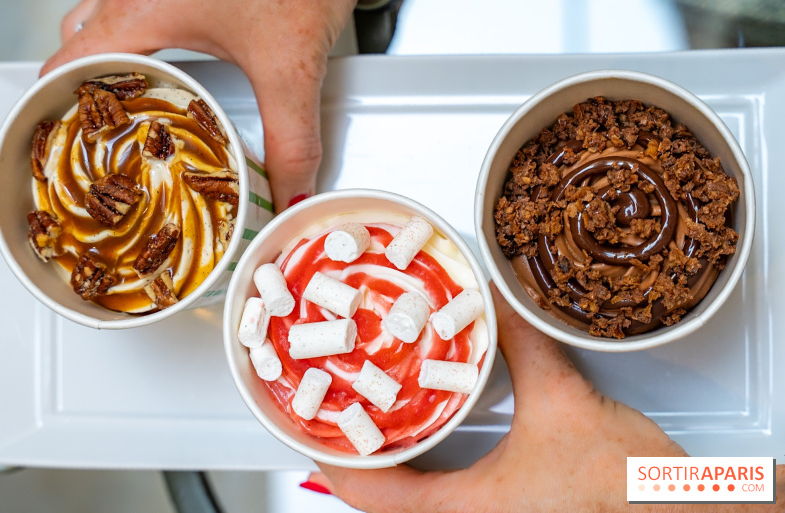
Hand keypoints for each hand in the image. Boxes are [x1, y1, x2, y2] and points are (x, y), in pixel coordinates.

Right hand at [41, 0, 355, 210]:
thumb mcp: (292, 67)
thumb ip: (290, 139)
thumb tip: (288, 189)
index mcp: (140, 10)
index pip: (68, 65)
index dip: (58, 109)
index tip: (67, 147)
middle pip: (82, 42)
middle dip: (92, 90)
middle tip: (113, 134)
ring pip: (108, 19)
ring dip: (118, 59)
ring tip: (141, 105)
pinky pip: (139, 7)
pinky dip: (144, 38)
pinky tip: (176, 61)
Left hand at [315, 284, 784, 511]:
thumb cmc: (627, 488)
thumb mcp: (564, 402)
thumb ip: (523, 343)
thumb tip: (496, 299)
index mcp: (467, 511)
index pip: (370, 494)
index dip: (332, 456)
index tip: (311, 425)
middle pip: (381, 498)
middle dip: (355, 452)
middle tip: (333, 411)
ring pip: (410, 499)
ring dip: (387, 460)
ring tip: (367, 418)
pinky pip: (441, 495)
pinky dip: (420, 465)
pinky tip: (424, 434)